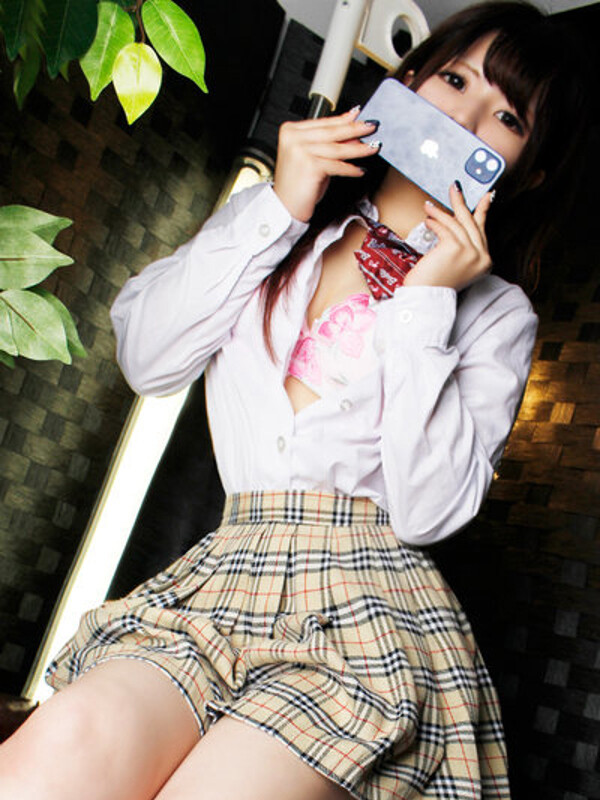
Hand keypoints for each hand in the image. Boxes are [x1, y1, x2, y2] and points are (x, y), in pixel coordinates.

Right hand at [272, 108, 380, 222]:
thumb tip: (353, 135)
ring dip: (358, 149)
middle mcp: (293, 138)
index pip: (323, 122)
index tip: (358, 115)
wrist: (285, 206)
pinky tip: (360, 170)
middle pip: (331, 132)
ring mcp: (300, 151)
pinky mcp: (309, 165)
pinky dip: (350, 169)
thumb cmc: (297, 184)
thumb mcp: (313, 158)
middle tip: (372, 126)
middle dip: (355, 129)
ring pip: (336, 148)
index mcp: (291, 131)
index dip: (343, 119)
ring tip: (373, 147)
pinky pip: (336, 165)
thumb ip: (330, 145)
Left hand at [403, 184, 493, 290]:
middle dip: (461, 203)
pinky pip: (445, 229)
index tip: (485, 196)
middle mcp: (481, 257)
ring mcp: (470, 253)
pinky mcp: (456, 248)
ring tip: (429, 206)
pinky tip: (428, 221)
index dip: (482, 212)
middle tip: (454, 188)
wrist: (426, 296)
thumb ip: (464, 246)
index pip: (483, 231)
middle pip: (471, 223)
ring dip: (440, 213)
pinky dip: (434, 223)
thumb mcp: (456, 264)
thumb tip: (458, 221)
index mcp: (485, 262)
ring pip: (456, 224)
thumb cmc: (436, 282)